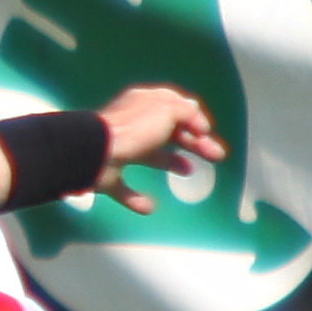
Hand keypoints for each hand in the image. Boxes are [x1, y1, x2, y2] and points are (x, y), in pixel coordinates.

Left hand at [95, 85, 224, 212]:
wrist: (95, 153)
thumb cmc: (134, 129)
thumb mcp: (168, 110)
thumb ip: (187, 113)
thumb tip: (198, 122)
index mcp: (143, 104)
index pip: (173, 106)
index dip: (193, 118)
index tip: (208, 132)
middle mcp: (132, 126)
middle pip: (167, 134)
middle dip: (193, 143)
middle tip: (216, 155)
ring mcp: (118, 152)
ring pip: (148, 157)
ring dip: (169, 162)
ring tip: (189, 171)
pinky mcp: (107, 177)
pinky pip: (123, 189)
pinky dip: (136, 199)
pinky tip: (150, 206)